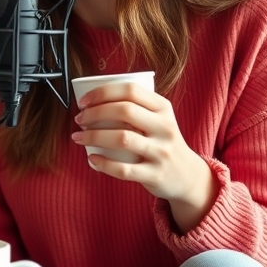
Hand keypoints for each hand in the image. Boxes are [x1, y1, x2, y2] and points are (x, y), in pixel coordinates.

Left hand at [70, 82, 216, 229]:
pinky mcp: (155, 174)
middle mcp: (164, 127)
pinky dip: (103, 164)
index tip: (83, 101)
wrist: (188, 176)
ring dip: (93, 136)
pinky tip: (91, 159)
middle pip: (124, 111)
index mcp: (163, 108)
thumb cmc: (162, 142)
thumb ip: (135, 107)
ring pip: (122, 139)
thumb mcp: (158, 119)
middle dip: (94, 113)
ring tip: (78, 137)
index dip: (102, 93)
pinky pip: (124, 169)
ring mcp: (161, 152)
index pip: (131, 90)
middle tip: (80, 119)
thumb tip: (92, 101)